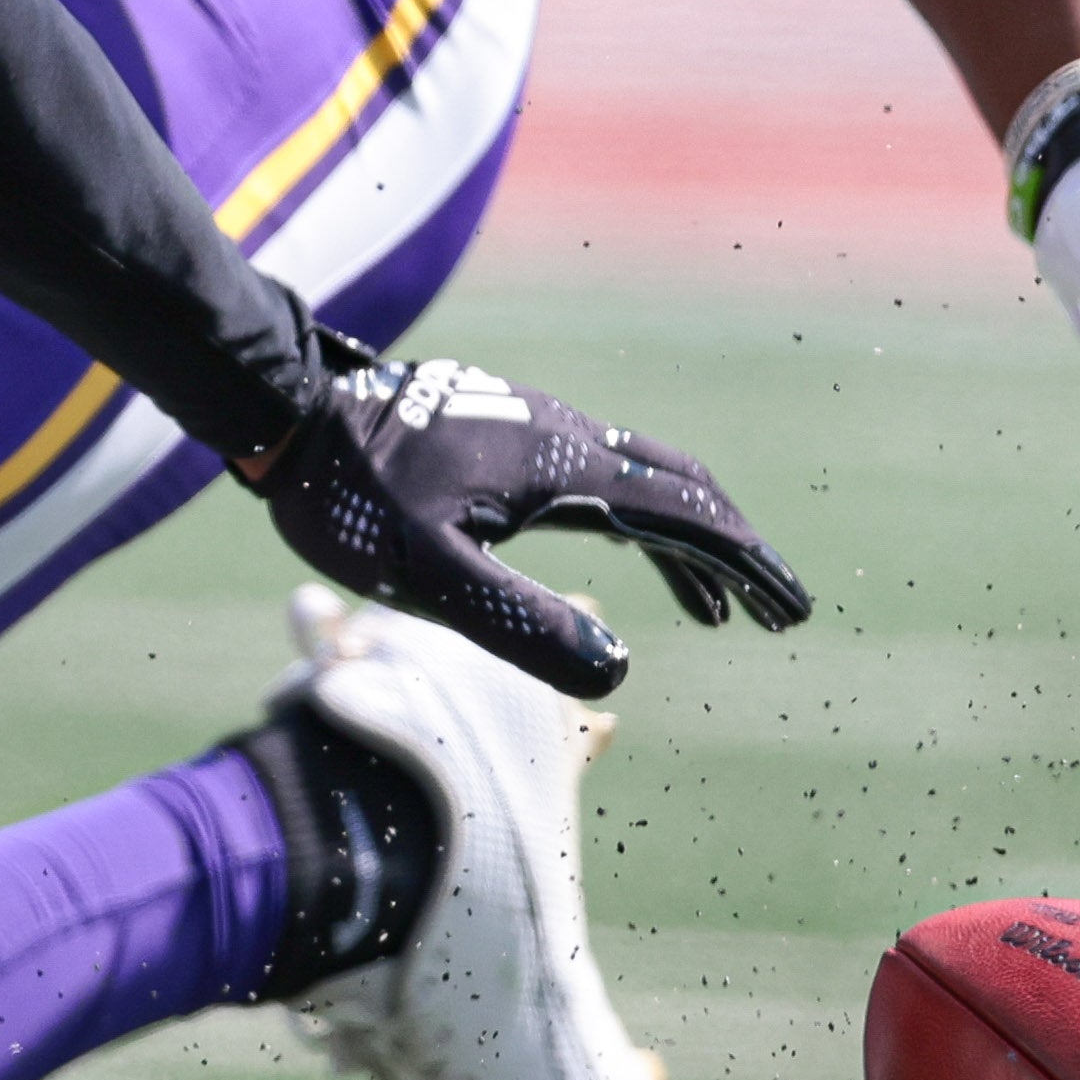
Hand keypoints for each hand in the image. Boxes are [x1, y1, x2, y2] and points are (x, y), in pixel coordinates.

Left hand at [241, 337, 810, 701]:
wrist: (288, 411)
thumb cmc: (349, 499)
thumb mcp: (427, 577)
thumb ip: (520, 622)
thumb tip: (618, 668)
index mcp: (563, 466)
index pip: (684, 515)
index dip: (745, 565)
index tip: (791, 608)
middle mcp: (566, 436)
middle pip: (681, 491)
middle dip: (736, 552)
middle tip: (780, 611)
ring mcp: (539, 430)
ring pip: (641, 484)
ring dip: (688, 545)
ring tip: (719, 611)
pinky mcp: (510, 436)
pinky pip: (599, 480)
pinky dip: (636, 527)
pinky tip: (626, 563)